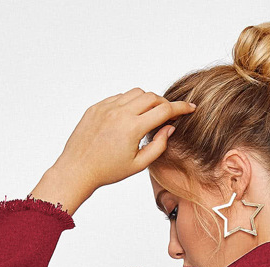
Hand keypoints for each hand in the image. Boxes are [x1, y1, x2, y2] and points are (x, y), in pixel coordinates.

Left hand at [30, 88, 196, 214]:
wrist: (78, 169)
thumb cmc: (108, 171)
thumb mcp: (139, 164)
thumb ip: (159, 145)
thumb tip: (169, 127)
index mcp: (133, 127)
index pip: (164, 110)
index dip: (181, 108)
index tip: (191, 108)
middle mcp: (120, 112)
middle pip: (152, 97)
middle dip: (164, 104)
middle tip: (168, 115)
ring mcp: (107, 107)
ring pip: (135, 93)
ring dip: (147, 101)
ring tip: (148, 116)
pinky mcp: (96, 106)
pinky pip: (119, 97)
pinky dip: (129, 103)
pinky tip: (129, 118)